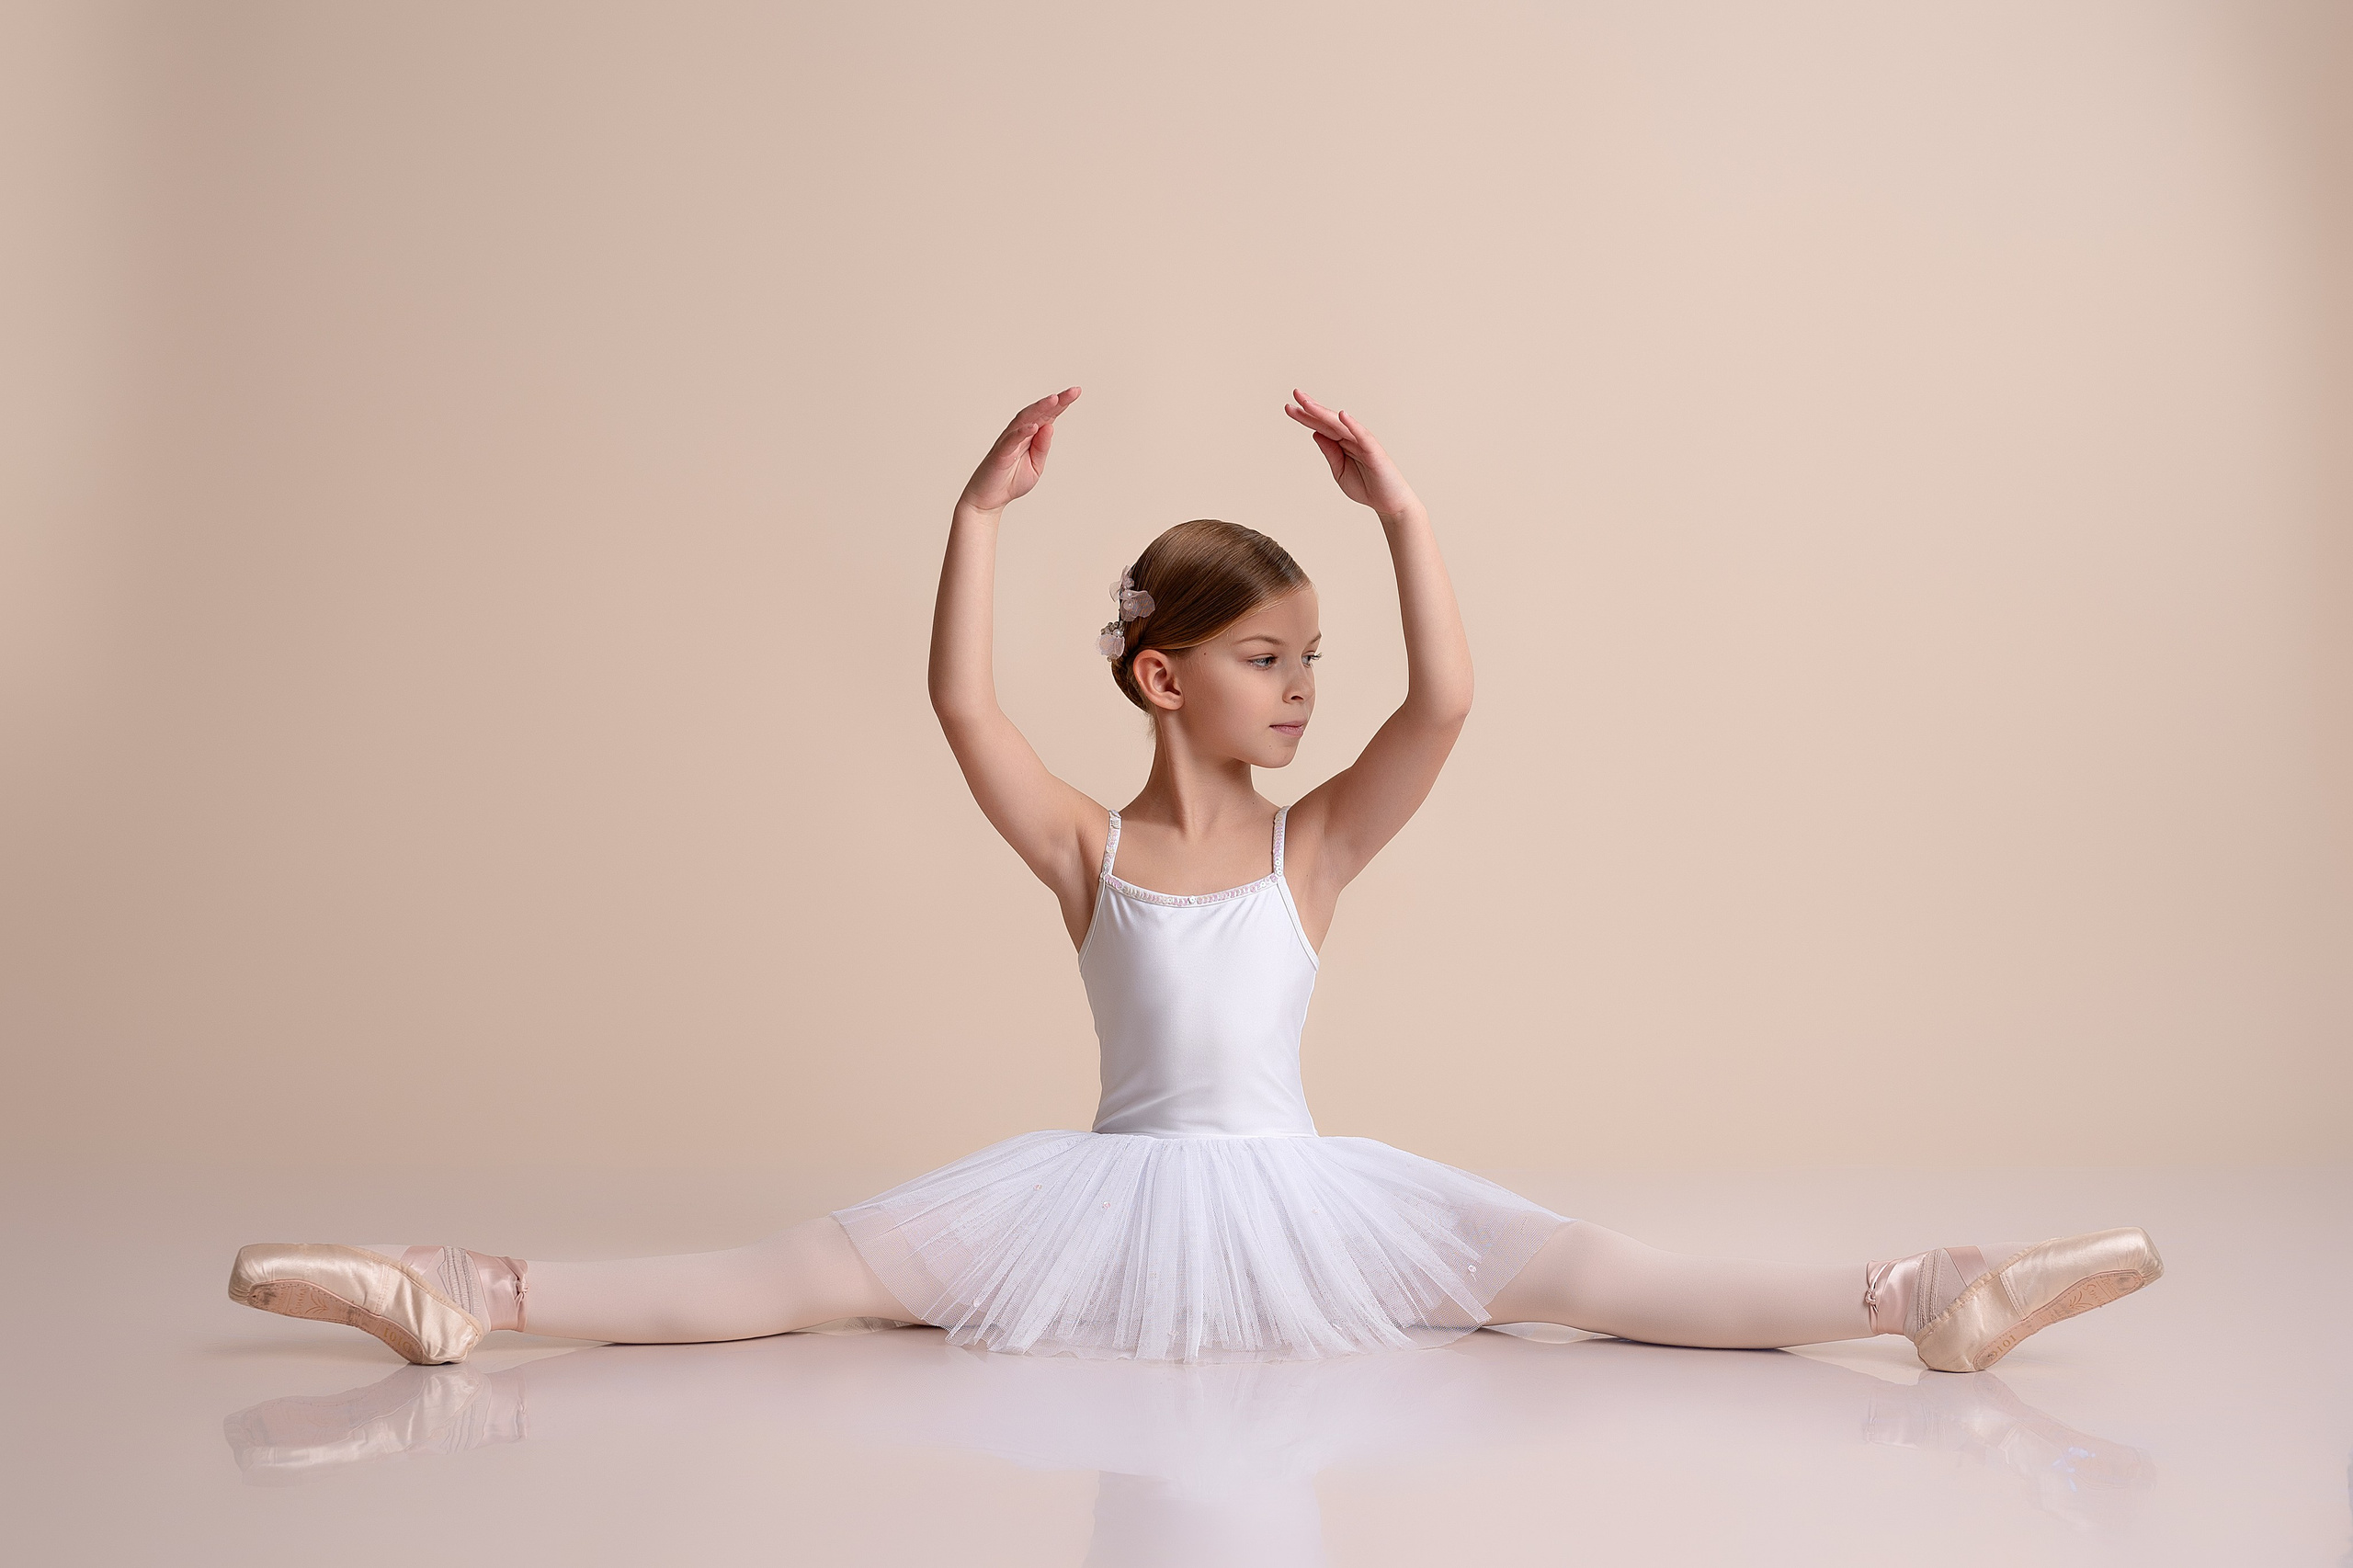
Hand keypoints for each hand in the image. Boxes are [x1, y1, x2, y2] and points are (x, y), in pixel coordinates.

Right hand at [959, 387, 1080, 512]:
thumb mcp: (1036, 466)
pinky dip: (1021, 432)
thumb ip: (1043, 447)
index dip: (1061, 403)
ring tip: (1054, 399)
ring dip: (1039, 409)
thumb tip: (1050, 427)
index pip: (1048, 415)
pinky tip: (1033, 426)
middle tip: (1073, 391)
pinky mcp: (1000, 453)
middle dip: (1056, 401)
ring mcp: (1009, 442)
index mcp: (1031, 436)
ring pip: (1024, 420)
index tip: (1076, 392)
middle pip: (1038, 412)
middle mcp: (1019, 434)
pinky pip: (1010, 440)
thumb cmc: (1010, 481)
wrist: (989, 499)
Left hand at [1284, 390, 1419, 514]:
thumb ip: (1329, 452)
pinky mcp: (1374, 451)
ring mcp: (1362, 443)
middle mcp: (1351, 438)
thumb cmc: (1367, 487)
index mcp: (1341, 443)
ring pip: (1340, 425)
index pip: (1321, 426)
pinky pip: (1362, 435)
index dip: (1305, 417)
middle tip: (1295, 393)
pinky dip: (1353, 425)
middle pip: (1327, 421)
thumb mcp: (1339, 471)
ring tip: (1308, 403)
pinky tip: (1342, 415)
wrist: (1388, 503)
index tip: (1289, 407)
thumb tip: (1315, 433)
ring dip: (1324, 413)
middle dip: (1311, 408)